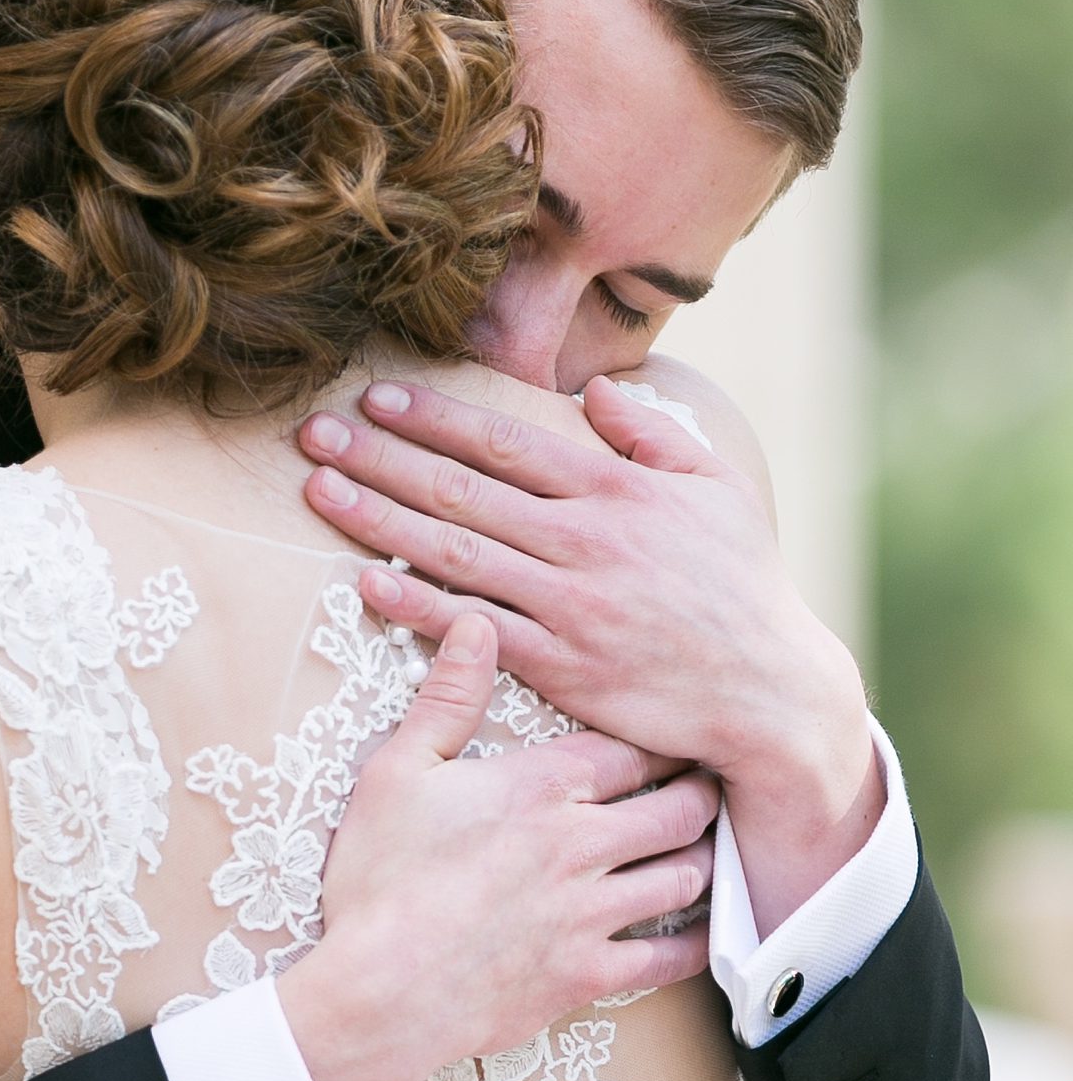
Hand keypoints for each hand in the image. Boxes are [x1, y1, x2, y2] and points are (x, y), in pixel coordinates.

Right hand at [279, 610, 719, 1080]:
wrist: (379, 991)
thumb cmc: (380, 880)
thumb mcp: (398, 772)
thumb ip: (448, 698)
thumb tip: (476, 624)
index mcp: (541, 787)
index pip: (634, 750)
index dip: (666, 738)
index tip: (682, 732)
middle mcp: (581, 845)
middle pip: (678, 808)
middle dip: (701, 792)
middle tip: (711, 784)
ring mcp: (592, 914)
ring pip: (684, 877)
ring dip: (703, 858)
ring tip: (707, 846)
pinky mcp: (589, 975)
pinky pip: (668, 959)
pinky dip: (695, 943)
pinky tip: (702, 933)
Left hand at [299, 376, 879, 935]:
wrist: (767, 688)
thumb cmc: (741, 584)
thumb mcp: (718, 488)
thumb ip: (652, 436)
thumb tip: (594, 392)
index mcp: (615, 490)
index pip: (504, 442)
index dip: (433, 419)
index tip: (376, 399)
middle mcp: (583, 540)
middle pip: (461, 489)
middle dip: (379, 457)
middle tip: (314, 433)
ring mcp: (567, 605)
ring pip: (454, 552)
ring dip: (378, 519)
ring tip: (320, 490)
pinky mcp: (559, 666)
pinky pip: (473, 630)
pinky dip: (416, 607)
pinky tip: (364, 584)